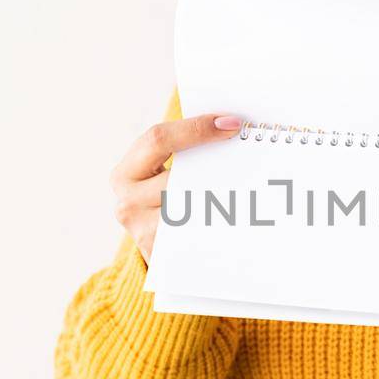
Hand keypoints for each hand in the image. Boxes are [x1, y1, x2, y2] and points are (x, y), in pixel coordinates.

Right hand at [111, 111, 243, 266]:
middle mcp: (127, 203)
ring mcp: (143, 232)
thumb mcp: (163, 173)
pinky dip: (223, 219)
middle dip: (218, 163)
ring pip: (193, 204)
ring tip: (251, 185)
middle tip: (252, 151)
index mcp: (126, 174)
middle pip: (180, 174)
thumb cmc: (167, 198)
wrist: (161, 251)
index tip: (232, 124)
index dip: (196, 128)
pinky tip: (242, 213)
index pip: (158, 140)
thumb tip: (228, 125)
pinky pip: (199, 230)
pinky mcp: (164, 254)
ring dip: (225, 193)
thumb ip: (183, 150)